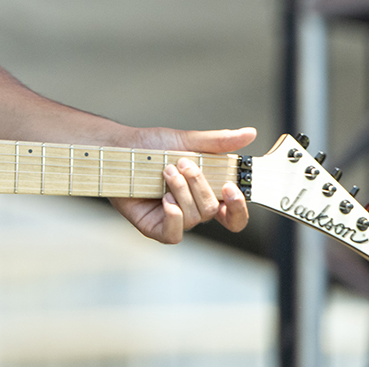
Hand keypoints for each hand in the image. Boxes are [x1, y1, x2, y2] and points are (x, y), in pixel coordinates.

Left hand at [109, 126, 255, 243]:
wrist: (119, 148)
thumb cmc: (151, 145)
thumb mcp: (186, 140)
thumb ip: (218, 141)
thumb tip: (249, 133)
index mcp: (205, 191)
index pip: (233, 213)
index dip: (238, 207)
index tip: (230, 187)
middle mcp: (192, 208)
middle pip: (212, 210)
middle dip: (199, 185)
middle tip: (183, 163)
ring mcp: (173, 219)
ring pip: (193, 218)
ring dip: (181, 191)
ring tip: (166, 171)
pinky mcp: (154, 226)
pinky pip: (174, 234)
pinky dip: (173, 217)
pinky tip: (165, 199)